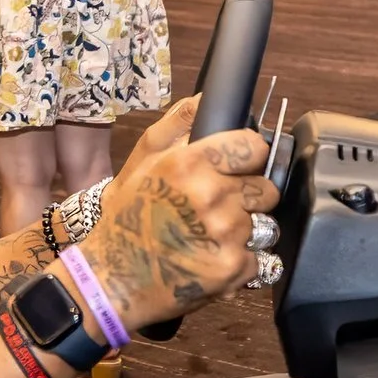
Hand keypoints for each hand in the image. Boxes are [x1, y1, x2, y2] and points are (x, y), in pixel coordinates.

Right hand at [79, 99, 277, 327]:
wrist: (111, 279)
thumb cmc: (126, 217)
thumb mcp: (142, 161)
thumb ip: (178, 125)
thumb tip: (207, 98)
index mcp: (189, 164)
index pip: (254, 147)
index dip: (249, 158)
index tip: (239, 168)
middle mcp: (211, 196)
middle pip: (267, 189)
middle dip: (249, 198)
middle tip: (221, 209)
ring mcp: (225, 235)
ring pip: (266, 226)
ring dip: (247, 233)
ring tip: (216, 238)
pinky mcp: (233, 269)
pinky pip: (261, 260)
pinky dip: (243, 264)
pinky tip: (215, 261)